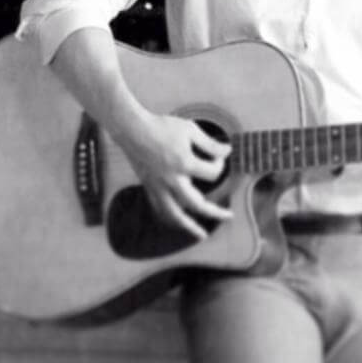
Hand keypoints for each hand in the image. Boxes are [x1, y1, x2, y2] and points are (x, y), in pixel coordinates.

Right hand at [116, 112, 232, 238]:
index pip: (212, 174)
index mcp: (184, 163)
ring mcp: (159, 186)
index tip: (218, 158)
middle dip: (215, 212)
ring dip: (190, 227)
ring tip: (201, 235)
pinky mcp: (149, 188)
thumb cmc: (162, 127)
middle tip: (229, 215)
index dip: (220, 165)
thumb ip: (210, 144)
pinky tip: (179, 222)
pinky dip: (171, 219)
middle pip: (197, 204)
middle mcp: (172, 180)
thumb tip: (228, 152)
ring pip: (175, 215)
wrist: (132, 129)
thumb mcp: (190, 130)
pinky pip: (160, 210)